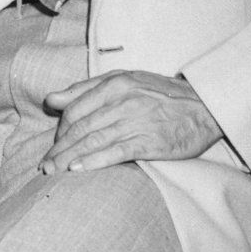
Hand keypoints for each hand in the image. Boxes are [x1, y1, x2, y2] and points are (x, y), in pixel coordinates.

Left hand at [41, 70, 223, 174]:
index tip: (54, 144)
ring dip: (70, 157)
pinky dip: (94, 161)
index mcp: (113, 85)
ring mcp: (135, 122)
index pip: (75, 109)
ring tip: (54, 170)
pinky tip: (78, 169)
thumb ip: (85, 89)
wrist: (206, 105)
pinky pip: (116, 152)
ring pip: (93, 141)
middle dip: (59, 148)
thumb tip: (51, 100)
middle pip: (80, 128)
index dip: (60, 129)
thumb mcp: (123, 80)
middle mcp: (121, 102)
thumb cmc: (161, 93)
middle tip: (44, 165)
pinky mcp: (150, 142)